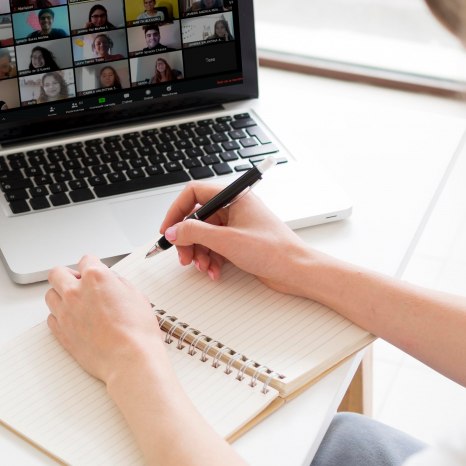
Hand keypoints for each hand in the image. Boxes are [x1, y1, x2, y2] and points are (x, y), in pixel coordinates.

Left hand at [45, 255, 169, 384]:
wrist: (130, 360)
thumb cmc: (137, 332)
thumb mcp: (136, 296)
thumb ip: (118, 285)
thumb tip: (112, 284)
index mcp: (95, 278)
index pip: (86, 260)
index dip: (93, 265)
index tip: (95, 271)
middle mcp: (75, 292)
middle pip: (57, 273)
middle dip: (68, 276)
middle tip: (79, 284)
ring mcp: (65, 313)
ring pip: (50, 295)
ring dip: (61, 296)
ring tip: (75, 303)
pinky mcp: (62, 333)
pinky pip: (51, 318)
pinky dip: (59, 317)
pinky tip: (73, 320)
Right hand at [160, 181, 317, 294]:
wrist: (297, 271)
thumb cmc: (274, 251)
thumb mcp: (227, 241)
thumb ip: (195, 233)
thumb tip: (174, 231)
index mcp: (234, 197)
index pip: (194, 193)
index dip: (177, 211)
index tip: (168, 230)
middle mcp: (234, 208)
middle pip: (197, 218)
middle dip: (188, 239)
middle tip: (184, 256)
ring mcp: (237, 225)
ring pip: (204, 235)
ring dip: (199, 253)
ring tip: (203, 266)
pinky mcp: (239, 241)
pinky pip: (215, 247)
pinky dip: (211, 259)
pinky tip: (215, 271)